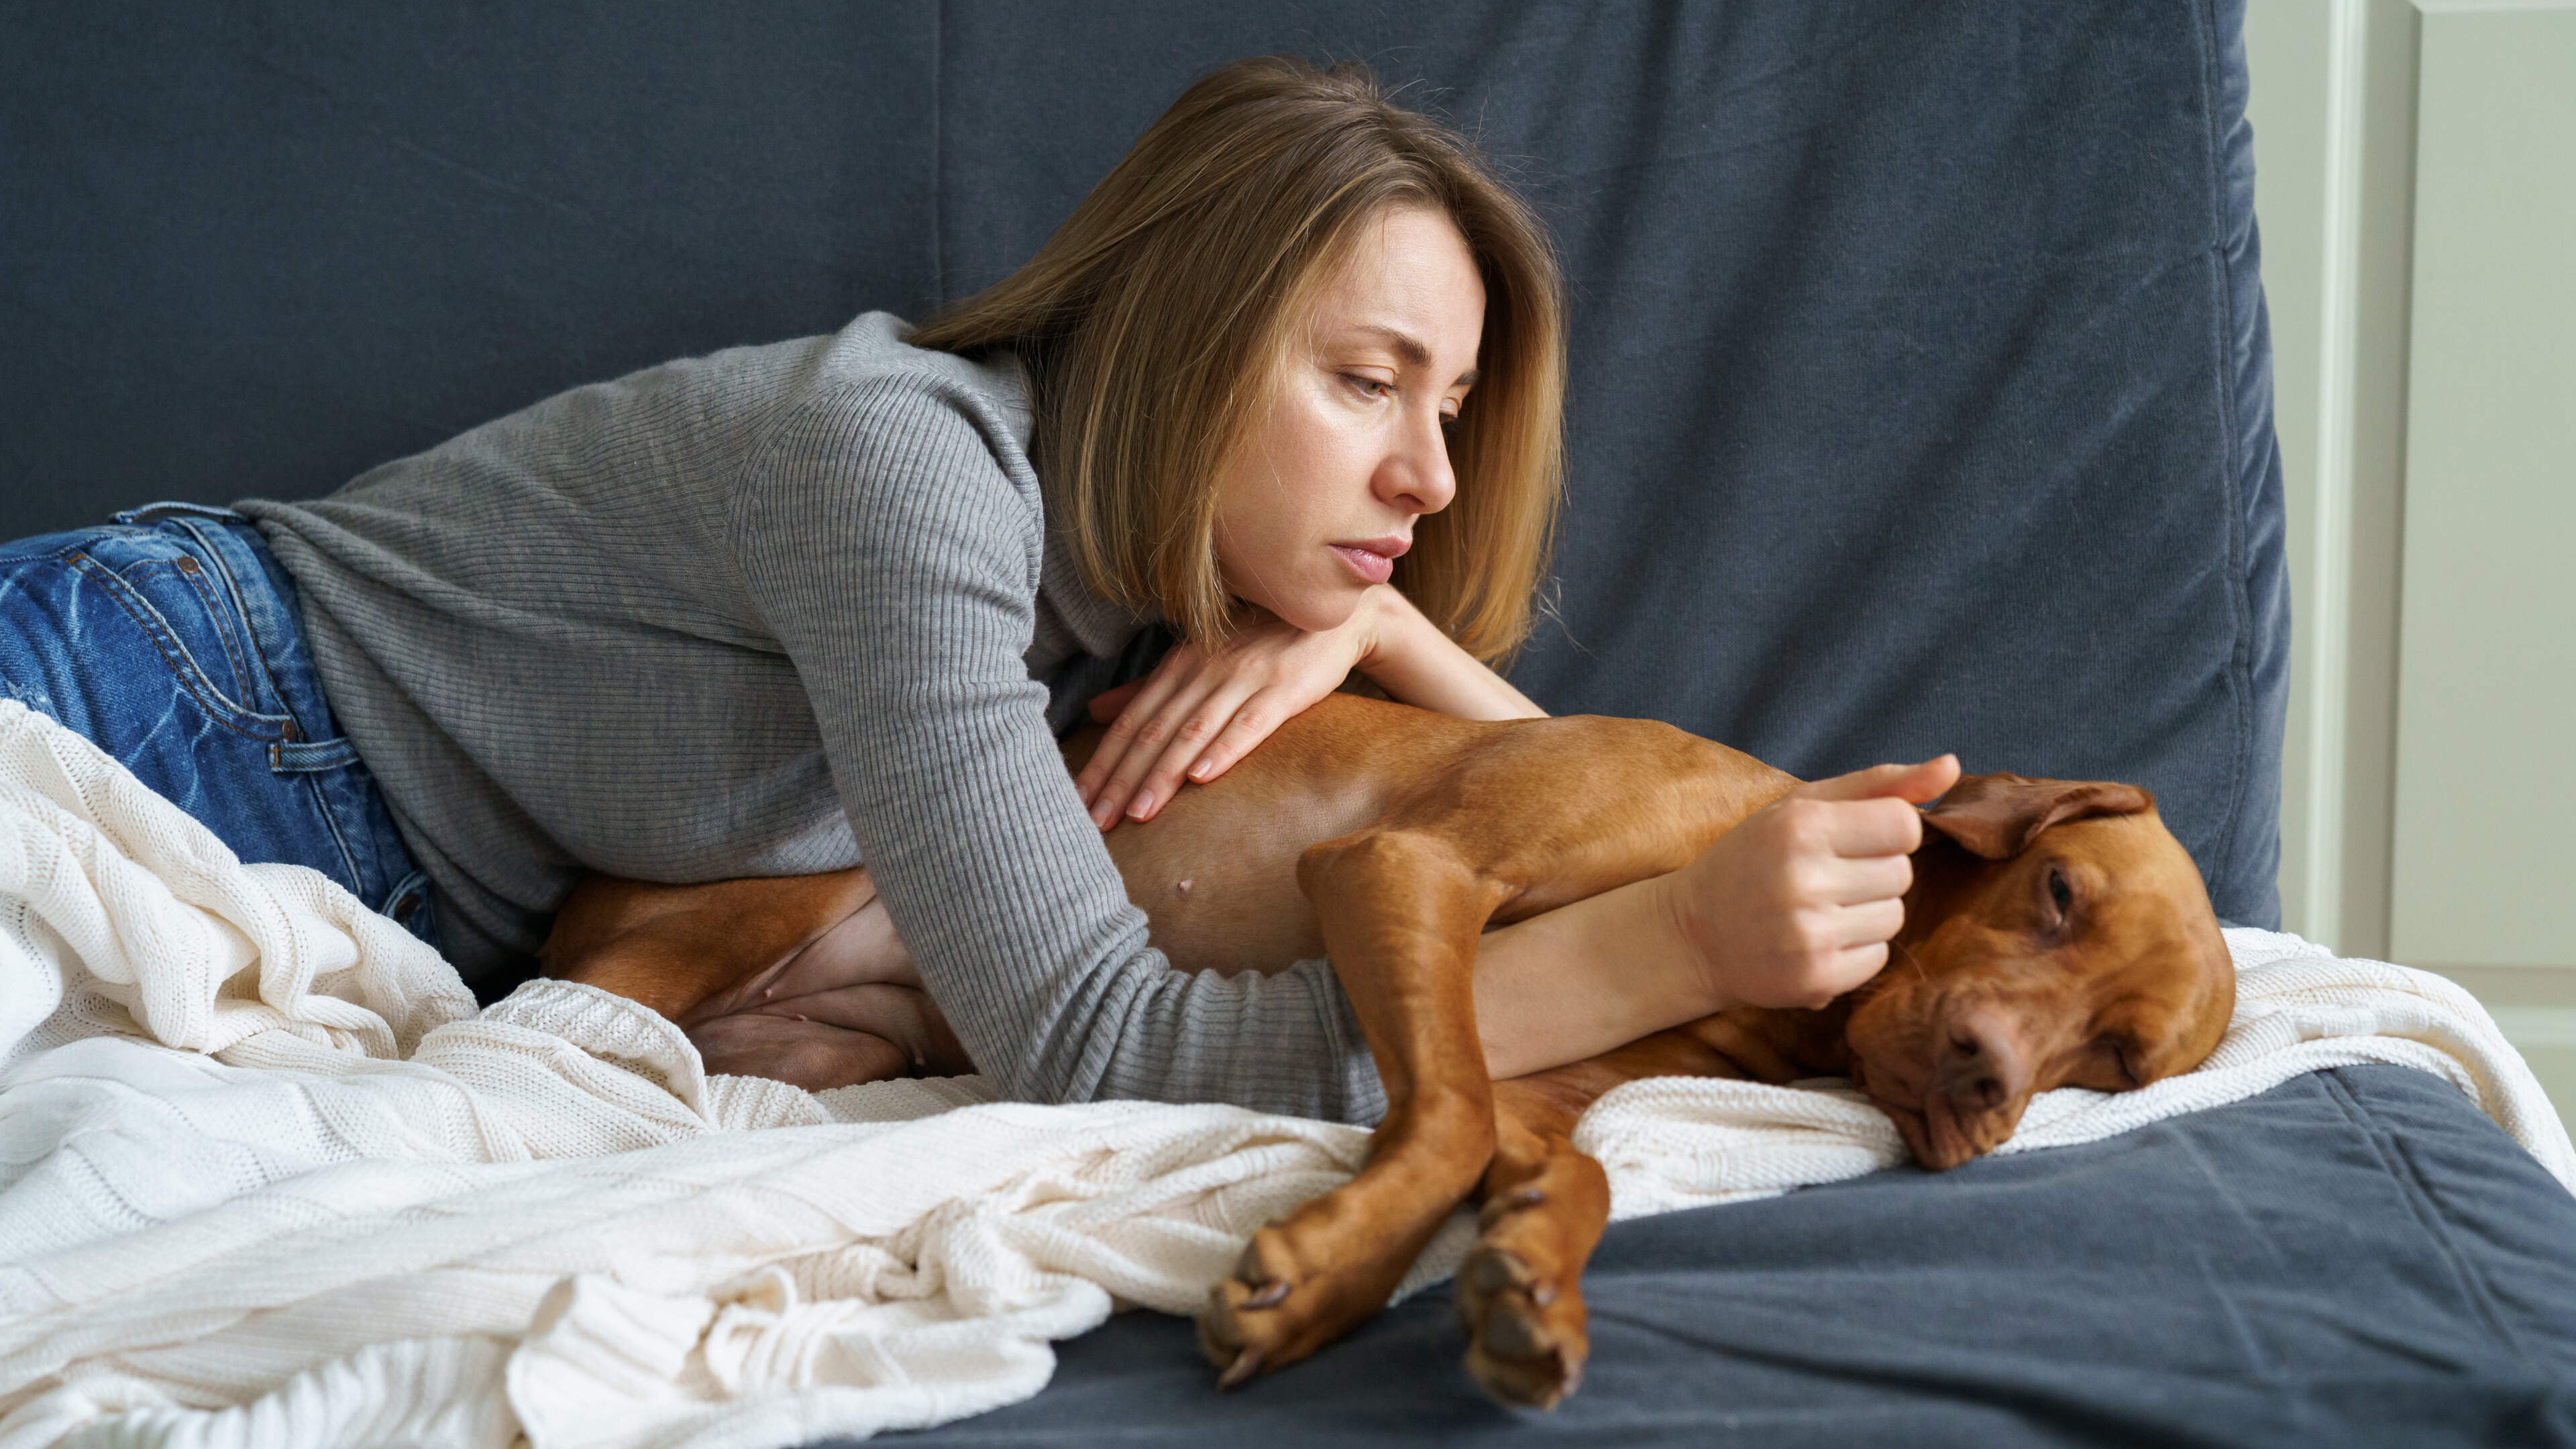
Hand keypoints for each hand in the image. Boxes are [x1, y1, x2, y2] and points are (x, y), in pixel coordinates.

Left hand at [1075, 598, 1384, 827]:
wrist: (1331, 616)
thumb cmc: (1261, 641)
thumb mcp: (1198, 658)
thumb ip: (1147, 689)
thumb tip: (1094, 712)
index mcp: (1179, 666)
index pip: (1130, 721)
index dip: (1102, 763)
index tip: (1078, 802)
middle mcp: (1204, 670)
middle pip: (1153, 732)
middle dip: (1121, 780)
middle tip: (1094, 822)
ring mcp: (1244, 679)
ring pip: (1193, 732)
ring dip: (1162, 775)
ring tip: (1138, 814)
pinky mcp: (1284, 690)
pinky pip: (1249, 723)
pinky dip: (1224, 749)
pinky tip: (1202, 777)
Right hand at [1662, 754, 1962, 1009]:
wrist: (1691, 935)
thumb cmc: (1752, 859)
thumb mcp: (1802, 807)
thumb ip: (1879, 784)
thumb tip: (1952, 766)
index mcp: (1801, 826)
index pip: (1904, 825)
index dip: (1886, 832)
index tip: (1850, 839)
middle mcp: (1805, 879)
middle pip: (1902, 873)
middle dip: (1874, 873)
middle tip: (1826, 877)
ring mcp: (1810, 934)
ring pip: (1895, 916)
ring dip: (1867, 912)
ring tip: (1819, 909)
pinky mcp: (1816, 979)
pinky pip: (1879, 958)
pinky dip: (1856, 950)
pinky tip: (1816, 940)